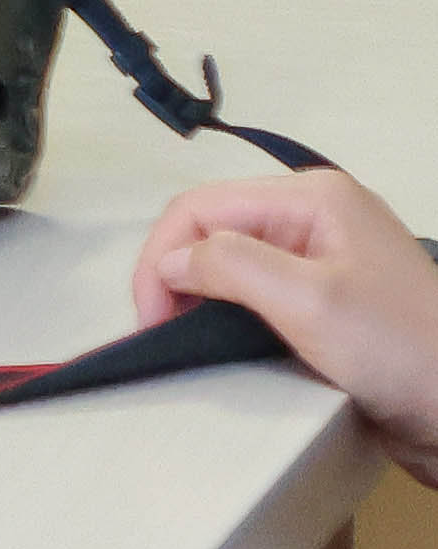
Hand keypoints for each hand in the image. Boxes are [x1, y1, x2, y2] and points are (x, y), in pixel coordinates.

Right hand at [135, 169, 437, 482]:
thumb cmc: (399, 351)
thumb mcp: (309, 301)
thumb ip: (229, 266)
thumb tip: (172, 263)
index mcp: (312, 197)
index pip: (201, 206)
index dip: (162, 257)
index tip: (149, 319)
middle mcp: (318, 217)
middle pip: (215, 229)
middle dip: (178, 275)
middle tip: (162, 333)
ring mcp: (329, 259)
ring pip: (236, 262)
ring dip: (203, 297)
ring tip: (186, 339)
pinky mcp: (335, 301)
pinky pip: (265, 293)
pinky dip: (235, 315)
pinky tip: (228, 343)